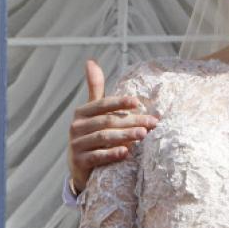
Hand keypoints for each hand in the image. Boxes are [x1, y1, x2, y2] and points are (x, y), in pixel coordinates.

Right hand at [68, 59, 157, 192]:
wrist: (80, 166)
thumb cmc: (93, 133)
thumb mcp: (93, 111)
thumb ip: (95, 89)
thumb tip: (90, 61)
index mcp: (82, 112)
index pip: (102, 104)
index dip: (119, 102)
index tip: (137, 102)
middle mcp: (76, 127)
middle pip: (108, 121)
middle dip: (132, 121)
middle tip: (152, 123)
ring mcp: (76, 144)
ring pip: (103, 137)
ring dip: (125, 136)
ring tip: (143, 135)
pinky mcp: (79, 161)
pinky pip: (96, 157)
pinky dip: (111, 154)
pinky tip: (125, 152)